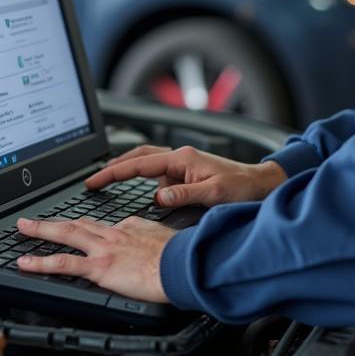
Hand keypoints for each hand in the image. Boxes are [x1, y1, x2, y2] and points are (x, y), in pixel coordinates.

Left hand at [15, 215, 174, 302]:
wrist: (185, 264)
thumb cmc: (182, 256)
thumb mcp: (168, 240)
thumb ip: (153, 240)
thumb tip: (153, 245)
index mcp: (130, 227)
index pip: (102, 226)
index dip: (86, 228)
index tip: (77, 229)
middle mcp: (114, 233)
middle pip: (77, 223)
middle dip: (53, 222)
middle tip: (31, 220)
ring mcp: (105, 249)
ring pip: (65, 235)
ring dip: (40, 232)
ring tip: (22, 230)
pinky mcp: (101, 267)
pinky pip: (64, 264)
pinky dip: (42, 263)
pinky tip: (26, 264)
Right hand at [84, 145, 286, 207]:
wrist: (261, 184)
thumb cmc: (242, 187)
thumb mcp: (213, 194)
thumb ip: (184, 195)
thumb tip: (158, 198)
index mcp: (182, 159)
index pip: (139, 164)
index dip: (114, 173)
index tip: (94, 181)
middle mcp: (180, 158)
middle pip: (138, 157)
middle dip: (114, 168)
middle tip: (93, 181)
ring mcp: (183, 164)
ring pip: (148, 166)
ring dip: (130, 174)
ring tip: (110, 187)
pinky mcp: (187, 173)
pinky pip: (160, 176)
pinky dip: (147, 183)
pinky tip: (147, 197)